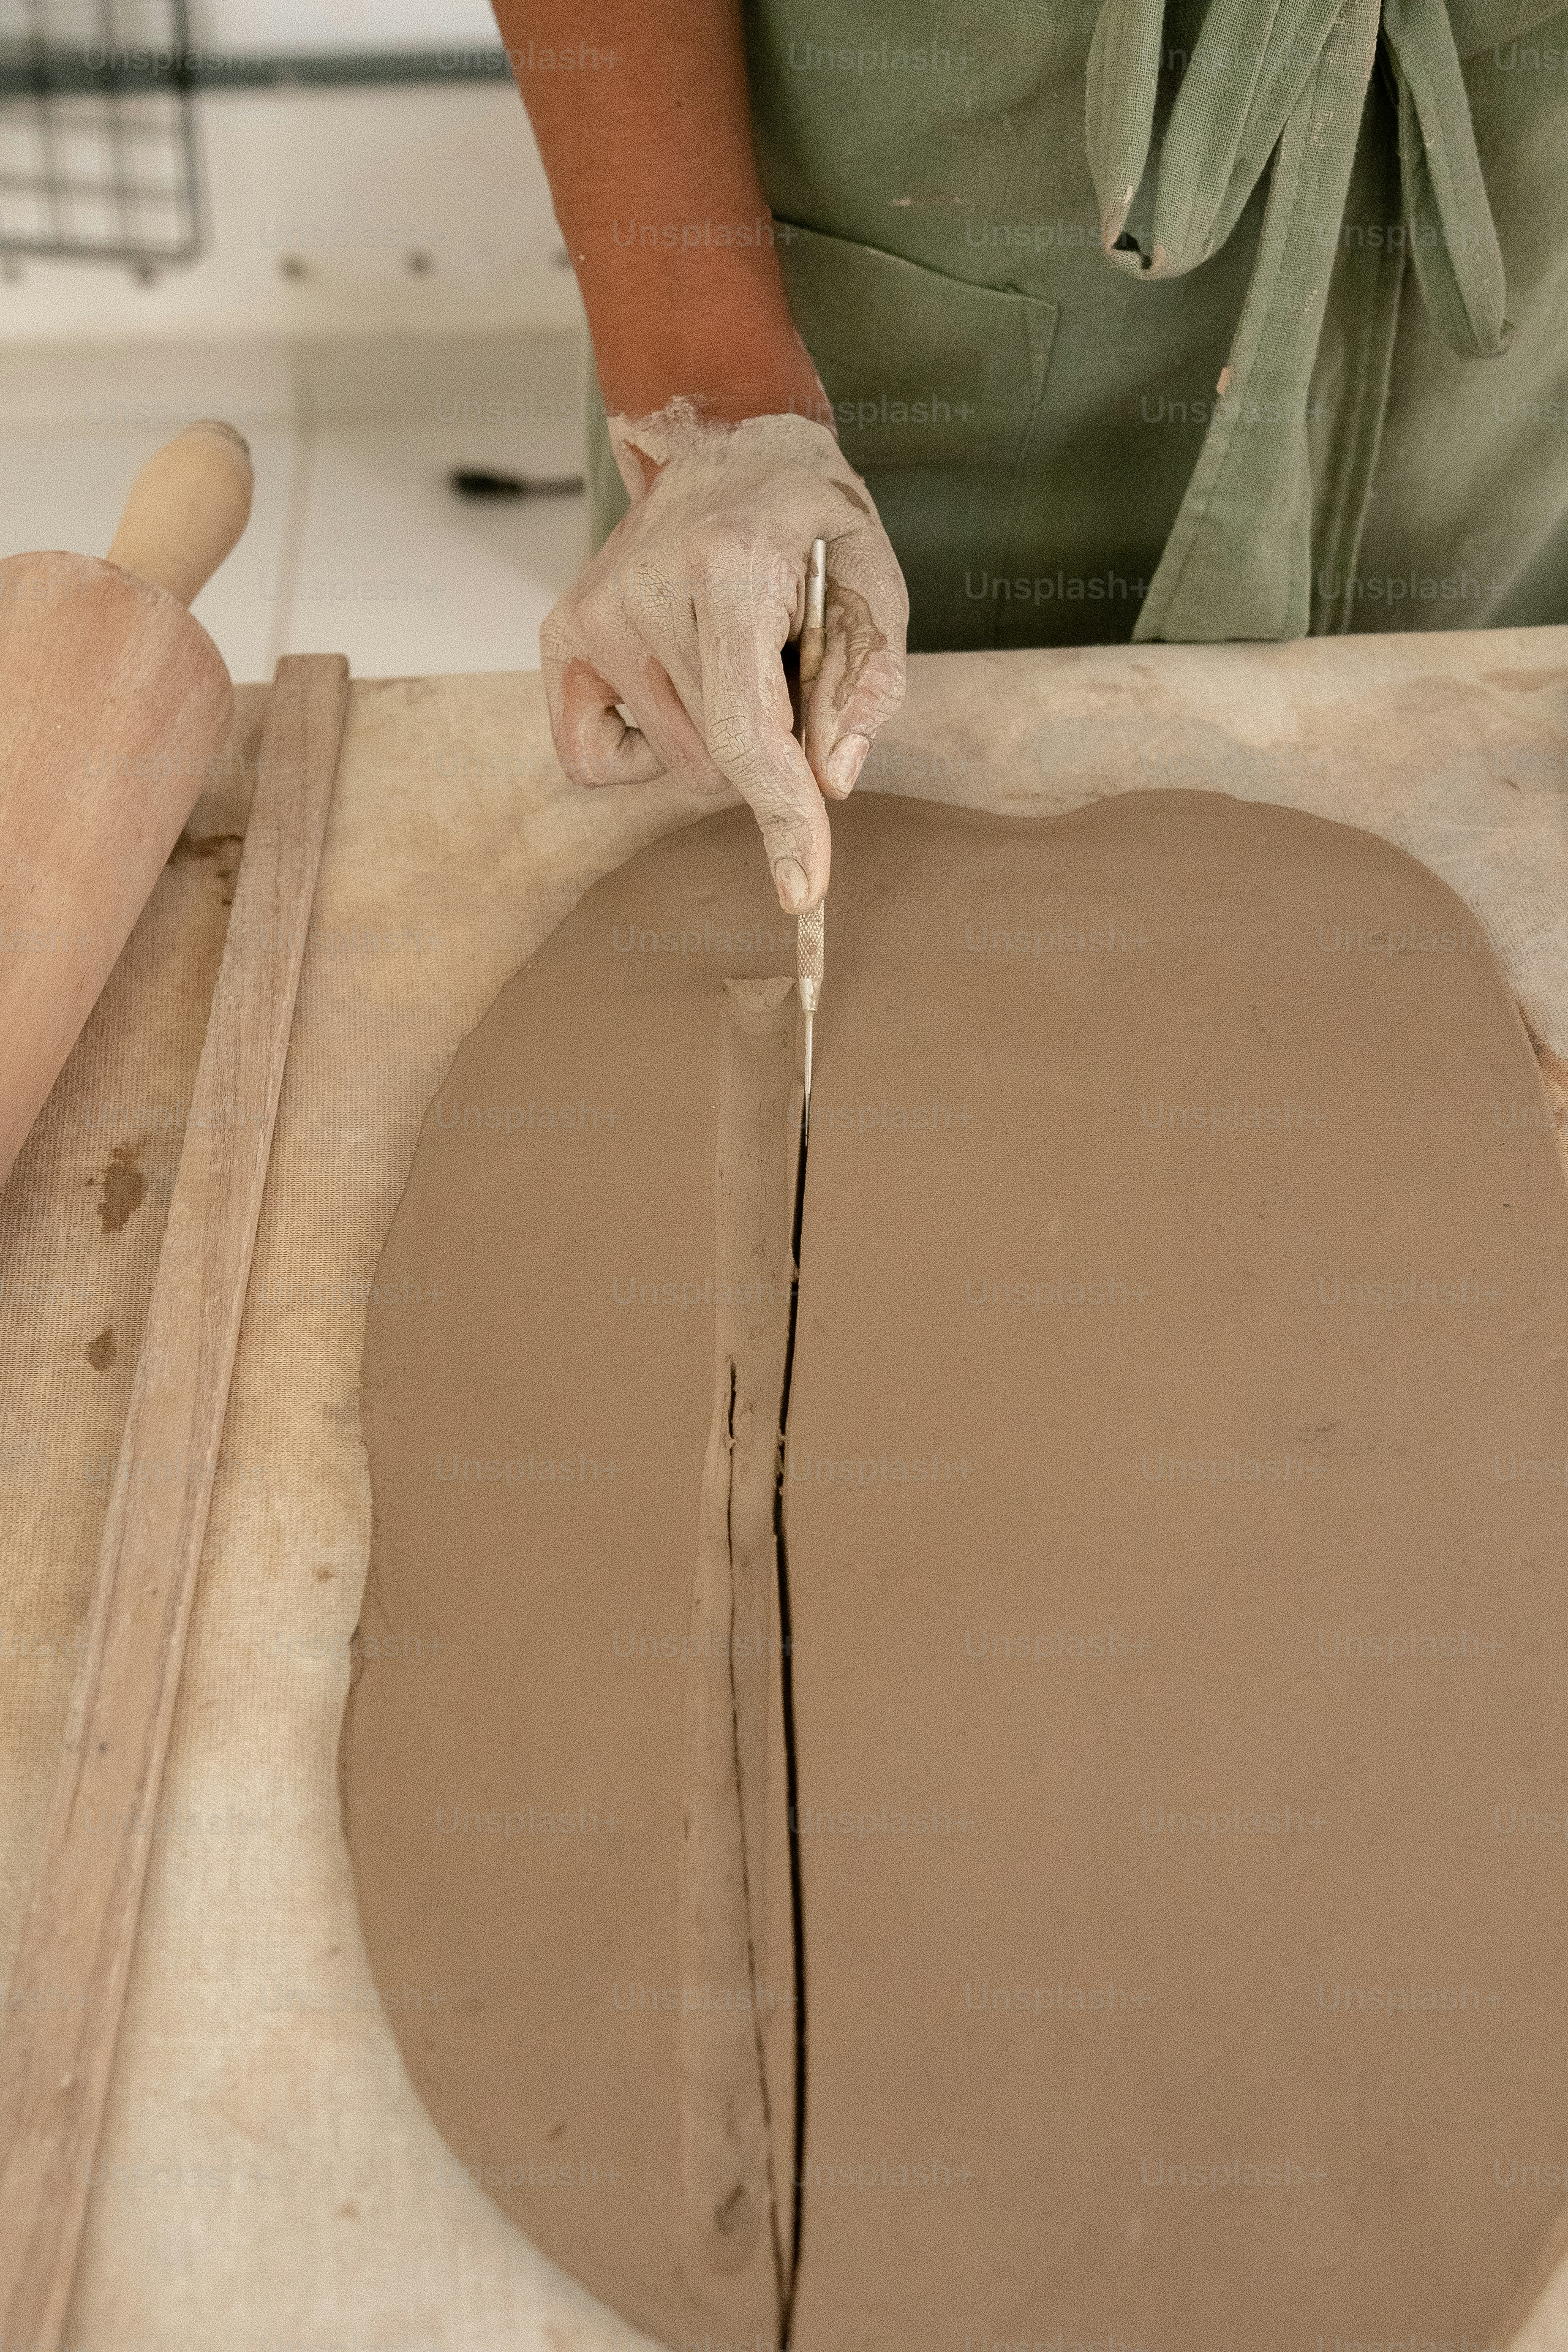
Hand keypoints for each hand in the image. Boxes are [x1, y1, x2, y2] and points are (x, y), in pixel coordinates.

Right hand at [540, 400, 907, 912]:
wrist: (728, 448)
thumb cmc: (809, 525)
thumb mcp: (873, 585)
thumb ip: (867, 685)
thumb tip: (829, 785)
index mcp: (727, 570)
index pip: (748, 731)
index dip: (782, 818)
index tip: (802, 892)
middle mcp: (642, 593)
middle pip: (718, 762)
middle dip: (768, 749)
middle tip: (779, 667)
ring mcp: (591, 616)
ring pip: (676, 764)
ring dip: (719, 734)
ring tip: (732, 653)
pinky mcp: (560, 637)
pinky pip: (597, 761)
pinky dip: (648, 749)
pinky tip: (675, 686)